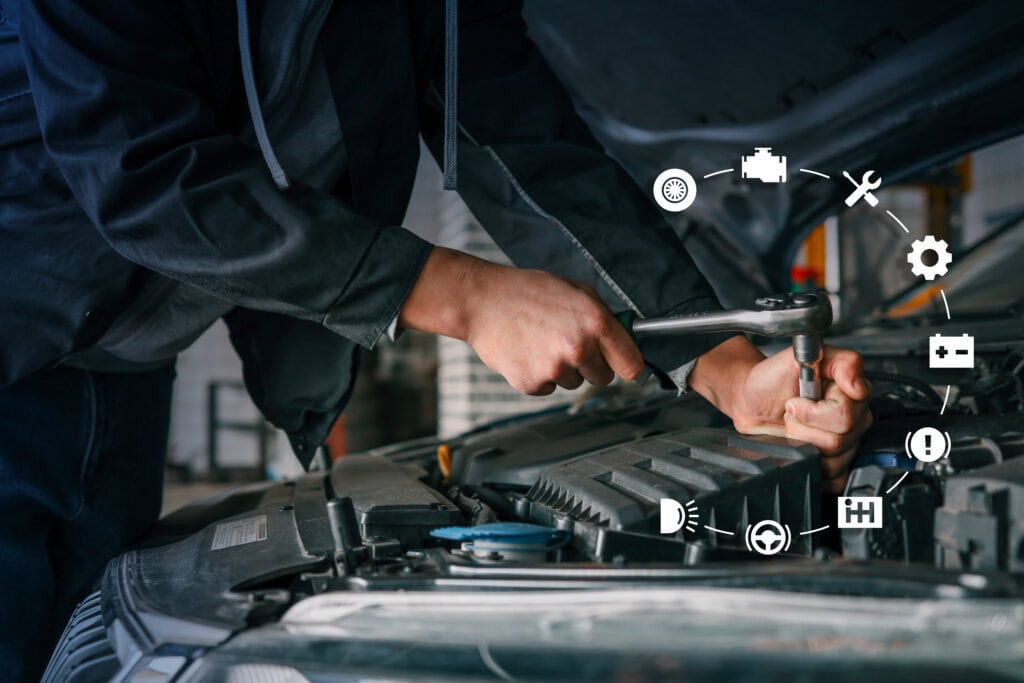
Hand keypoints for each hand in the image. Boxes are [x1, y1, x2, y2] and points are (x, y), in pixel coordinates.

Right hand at [398, 247, 643, 394]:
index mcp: (595, 321)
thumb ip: (604, 316)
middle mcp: (578, 347)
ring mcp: (554, 368)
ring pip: (574, 382)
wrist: (481, 301)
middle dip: (592, 365)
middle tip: (569, 343)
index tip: (621, 365)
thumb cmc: (528, 292)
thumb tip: (626, 340)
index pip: (632, 365)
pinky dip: (539, 375)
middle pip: (604, 379)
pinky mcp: (532, 384)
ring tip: (541, 341)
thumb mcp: (576, 290)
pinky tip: (526, 351)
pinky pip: (548, 388)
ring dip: (563, 368)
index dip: (626, 365)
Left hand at [689, 336, 871, 493]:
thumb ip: (839, 361)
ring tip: (793, 426)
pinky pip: (834, 478)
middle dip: (803, 425)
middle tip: (791, 412)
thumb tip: (858, 384)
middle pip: (839, 439)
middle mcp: (856, 418)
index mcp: (853, 393)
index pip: (846, 414)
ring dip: (801, 442)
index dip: (813, 410)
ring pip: (832, 459)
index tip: (796, 401)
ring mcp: (847, 443)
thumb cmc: (772, 379)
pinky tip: (798, 445)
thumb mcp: (799, 357)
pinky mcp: (834, 463)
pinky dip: (810, 464)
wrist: (751, 400)